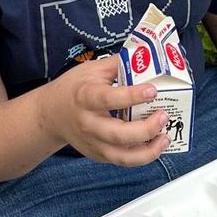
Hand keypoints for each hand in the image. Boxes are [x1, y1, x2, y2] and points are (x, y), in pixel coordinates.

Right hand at [41, 56, 170, 166]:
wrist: (52, 114)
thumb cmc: (74, 89)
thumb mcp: (92, 70)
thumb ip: (118, 64)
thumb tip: (145, 56)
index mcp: (85, 97)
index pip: (108, 99)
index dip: (132, 96)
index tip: (152, 90)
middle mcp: (88, 124)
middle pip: (118, 134)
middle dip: (146, 129)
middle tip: (163, 116)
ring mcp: (93, 143)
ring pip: (122, 156)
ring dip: (148, 150)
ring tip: (165, 137)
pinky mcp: (98, 154)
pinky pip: (123, 161)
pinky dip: (142, 156)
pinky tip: (156, 145)